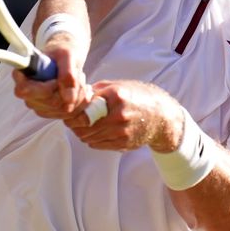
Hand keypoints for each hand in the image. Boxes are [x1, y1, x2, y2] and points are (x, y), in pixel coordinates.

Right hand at [11, 45, 88, 119]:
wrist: (64, 58)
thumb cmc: (61, 53)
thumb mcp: (67, 56)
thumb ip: (67, 74)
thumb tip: (69, 100)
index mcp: (22, 76)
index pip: (26, 91)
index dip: (46, 89)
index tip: (57, 79)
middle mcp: (27, 94)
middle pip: (51, 103)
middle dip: (71, 90)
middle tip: (78, 75)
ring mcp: (37, 105)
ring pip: (63, 110)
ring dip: (79, 95)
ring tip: (80, 80)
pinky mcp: (49, 112)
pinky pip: (69, 114)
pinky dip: (81, 103)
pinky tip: (81, 90)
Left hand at [64, 80, 184, 151]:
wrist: (161, 116)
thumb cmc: (137, 97)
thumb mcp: (118, 86)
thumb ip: (96, 90)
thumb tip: (74, 95)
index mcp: (115, 96)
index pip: (83, 109)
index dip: (72, 113)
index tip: (68, 113)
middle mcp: (119, 114)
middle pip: (83, 126)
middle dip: (74, 125)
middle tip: (71, 122)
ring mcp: (122, 131)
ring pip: (88, 137)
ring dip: (82, 133)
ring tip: (83, 127)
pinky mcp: (123, 143)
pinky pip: (98, 144)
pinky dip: (92, 140)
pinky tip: (95, 133)